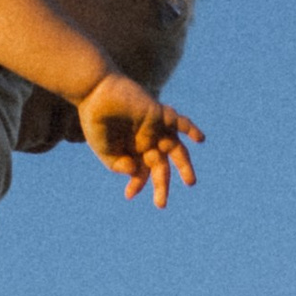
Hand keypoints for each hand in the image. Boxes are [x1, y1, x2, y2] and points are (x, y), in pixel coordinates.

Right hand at [77, 71, 202, 203]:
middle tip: (161, 204)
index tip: (129, 195)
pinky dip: (191, 129)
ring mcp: (154, 128)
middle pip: (161, 166)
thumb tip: (136, 170)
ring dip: (184, 166)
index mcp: (133, 151)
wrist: (94, 90)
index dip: (137, 185)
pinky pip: (179, 122)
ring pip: (175, 149)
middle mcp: (146, 141)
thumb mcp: (105, 151)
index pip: (142, 173)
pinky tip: (201, 140)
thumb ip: (118, 165)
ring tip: (190, 183)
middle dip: (161, 185)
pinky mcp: (158, 114)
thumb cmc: (95, 120)